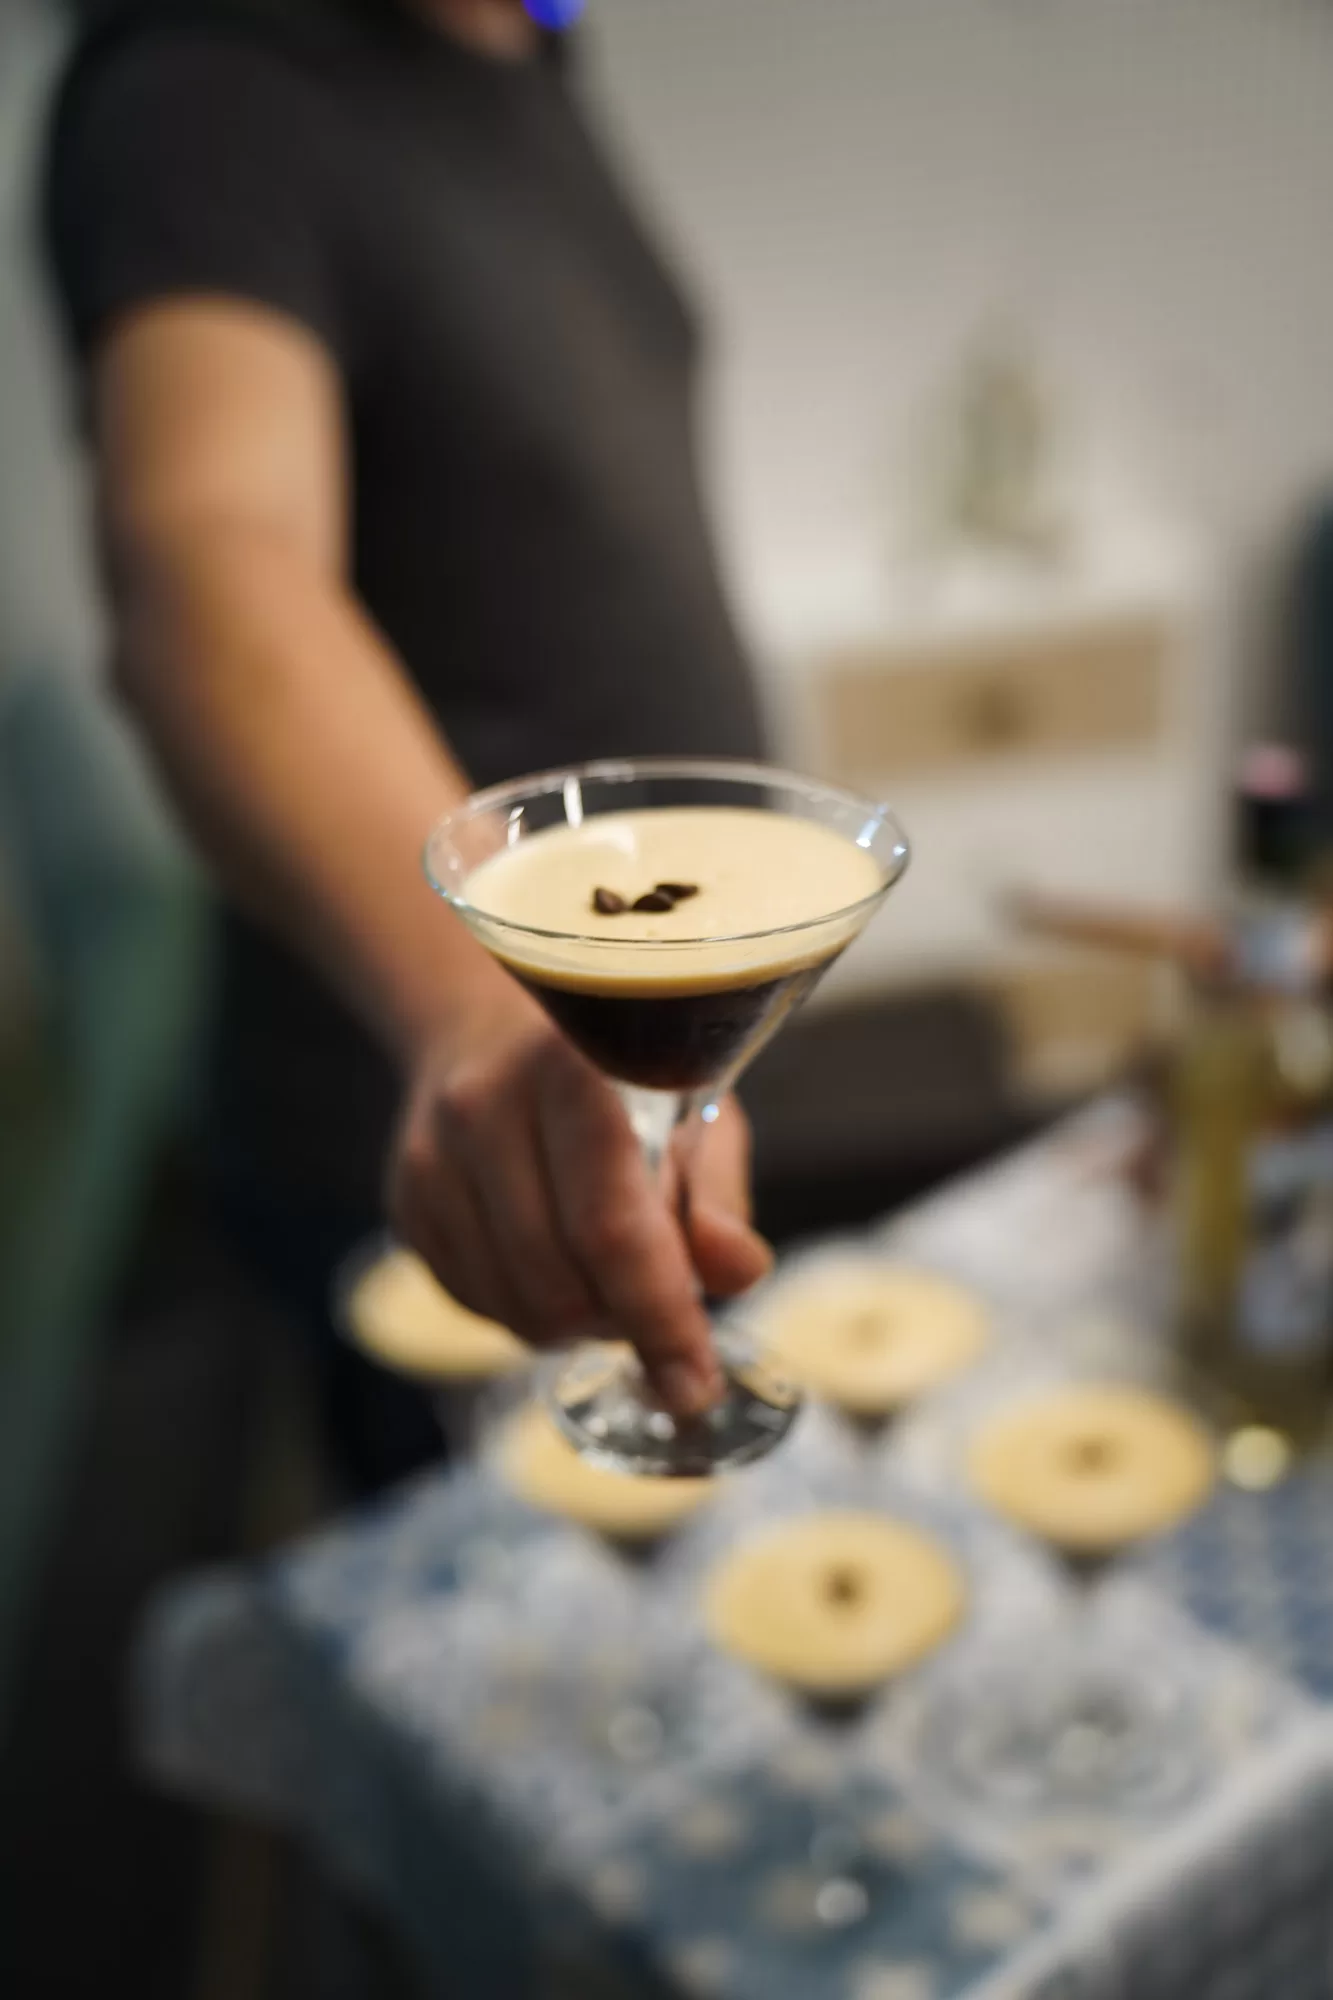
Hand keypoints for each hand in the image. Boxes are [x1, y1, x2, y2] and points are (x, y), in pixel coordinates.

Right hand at [387, 984, 771, 1415]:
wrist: (490, 1035)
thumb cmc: (617, 1080)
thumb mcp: (695, 1112)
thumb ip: (719, 1197)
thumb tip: (736, 1273)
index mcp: (572, 1070)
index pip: (611, 1226)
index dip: (660, 1317)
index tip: (697, 1383)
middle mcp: (485, 1107)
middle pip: (560, 1282)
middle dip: (624, 1319)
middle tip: (656, 1296)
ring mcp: (431, 1158)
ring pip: (516, 1308)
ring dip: (578, 1322)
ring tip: (606, 1272)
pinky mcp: (405, 1203)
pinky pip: (476, 1306)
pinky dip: (529, 1311)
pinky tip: (553, 1261)